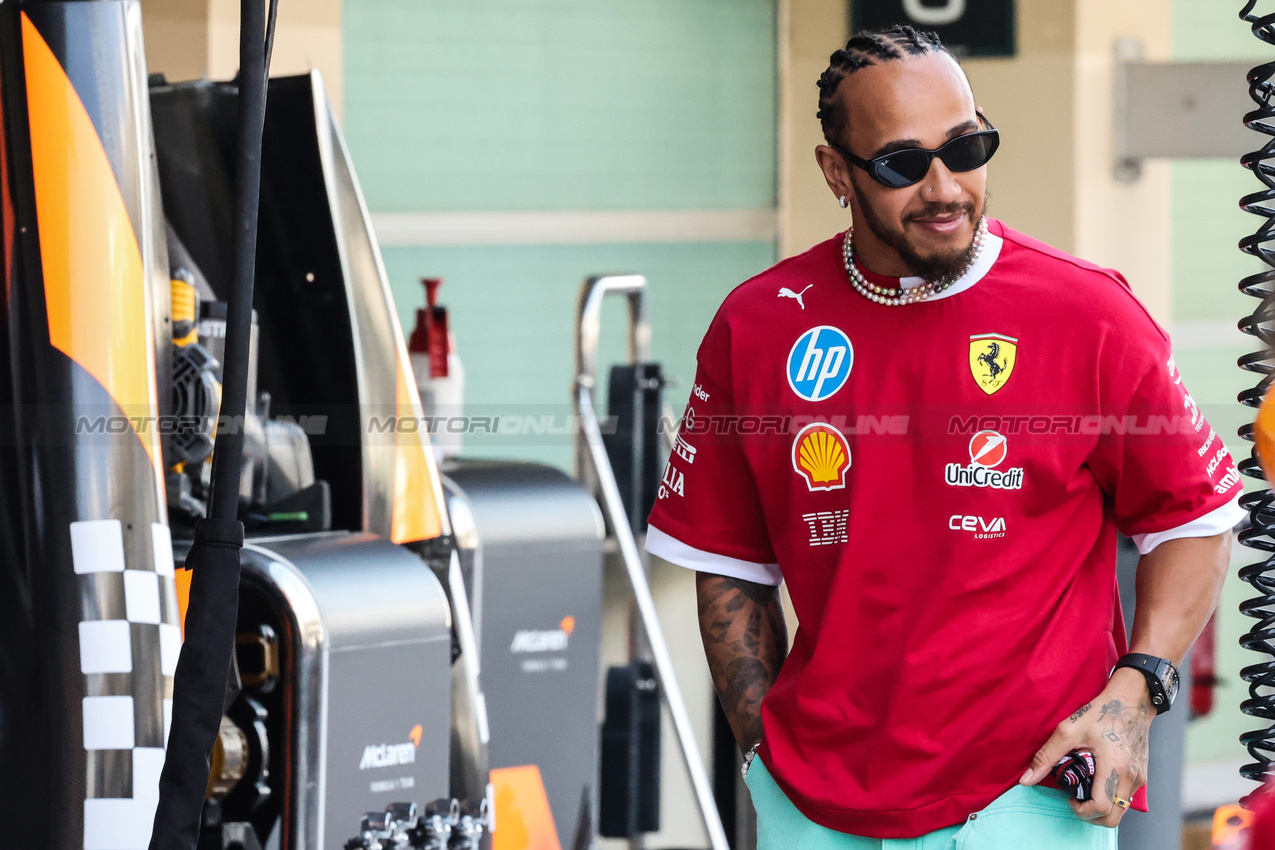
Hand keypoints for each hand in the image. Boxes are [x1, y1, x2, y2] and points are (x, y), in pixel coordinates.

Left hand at [1018, 668, 1153, 826]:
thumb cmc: (1101, 713)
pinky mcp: (1142, 776)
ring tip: (1086, 790)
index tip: (1070, 798)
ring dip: (1102, 809)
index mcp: (1114, 766)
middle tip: (1076, 800)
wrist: (1132, 701)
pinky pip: (1126, 799)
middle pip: (1113, 818)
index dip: (1082, 810)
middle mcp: (1131, 777)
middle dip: (1091, 816)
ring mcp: (1140, 778)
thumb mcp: (1068, 730)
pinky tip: (1098, 782)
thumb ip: (1047, 756)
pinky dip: (1112, 799)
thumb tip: (1026, 780)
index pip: (1101, 806)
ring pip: (1122, 811)